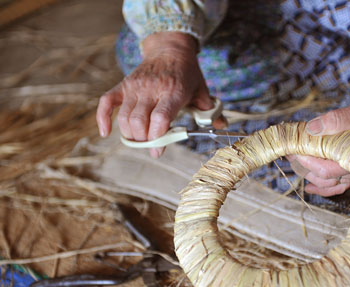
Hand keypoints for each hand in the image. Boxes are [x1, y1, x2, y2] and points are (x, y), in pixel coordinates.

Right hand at [96, 32, 224, 157]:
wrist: (170, 48)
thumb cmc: (187, 73)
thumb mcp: (202, 90)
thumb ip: (210, 111)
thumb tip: (223, 126)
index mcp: (173, 92)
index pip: (160, 118)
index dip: (158, 138)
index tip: (159, 151)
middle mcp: (152, 89)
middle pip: (139, 122)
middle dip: (143, 140)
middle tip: (151, 145)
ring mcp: (135, 87)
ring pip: (124, 117)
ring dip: (129, 135)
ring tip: (140, 140)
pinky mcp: (123, 86)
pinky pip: (106, 103)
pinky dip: (103, 119)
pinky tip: (107, 133)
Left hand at [289, 76, 349, 196]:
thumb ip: (337, 121)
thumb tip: (311, 128)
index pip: (321, 166)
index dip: (301, 157)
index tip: (288, 145)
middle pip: (321, 176)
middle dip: (301, 163)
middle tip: (285, 150)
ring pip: (328, 182)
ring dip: (309, 174)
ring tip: (293, 161)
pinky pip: (339, 184)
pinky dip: (324, 186)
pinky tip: (311, 186)